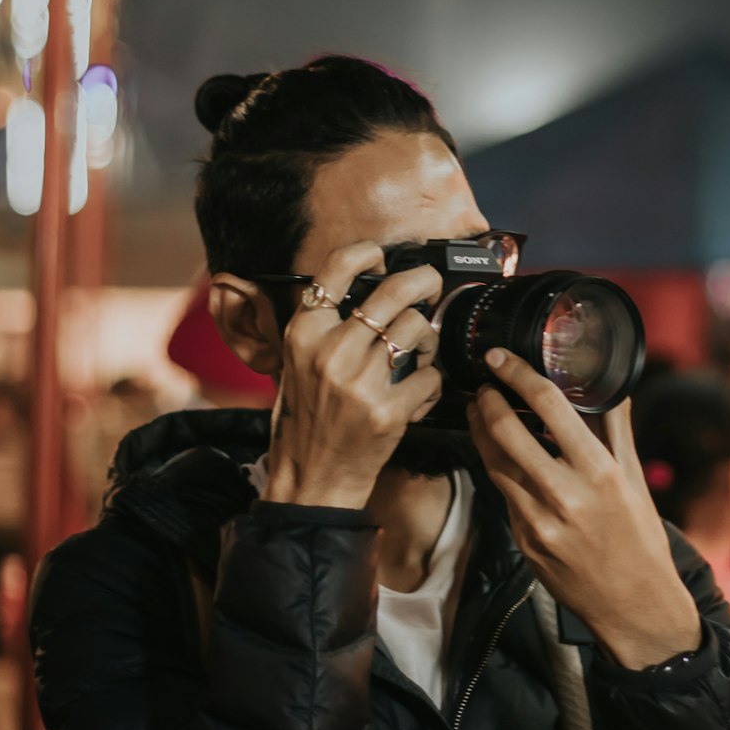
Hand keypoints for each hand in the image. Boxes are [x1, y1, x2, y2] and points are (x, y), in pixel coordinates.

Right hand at [264, 241, 443, 508]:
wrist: (312, 477)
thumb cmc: (306, 420)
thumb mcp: (297, 363)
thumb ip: (325, 327)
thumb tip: (369, 290)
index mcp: (304, 333)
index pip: (336, 269)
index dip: (367, 252)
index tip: (382, 256)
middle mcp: (331, 351)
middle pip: (393, 291)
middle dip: (423, 280)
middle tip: (431, 283)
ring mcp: (361, 381)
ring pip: (417, 328)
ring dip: (427, 337)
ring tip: (420, 351)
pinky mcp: (389, 410)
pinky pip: (430, 375)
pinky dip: (431, 382)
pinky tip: (419, 391)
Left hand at [466, 348, 700, 668]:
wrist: (634, 606)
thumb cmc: (639, 539)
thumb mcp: (635, 479)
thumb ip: (616, 429)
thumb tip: (609, 386)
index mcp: (598, 471)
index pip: (549, 407)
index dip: (517, 375)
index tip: (499, 359)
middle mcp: (565, 494)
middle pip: (506, 432)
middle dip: (486, 401)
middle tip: (483, 385)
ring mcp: (538, 521)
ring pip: (494, 462)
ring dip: (481, 432)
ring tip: (480, 411)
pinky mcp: (523, 541)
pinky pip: (503, 494)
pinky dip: (497, 468)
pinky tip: (498, 454)